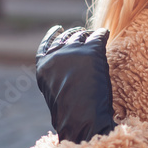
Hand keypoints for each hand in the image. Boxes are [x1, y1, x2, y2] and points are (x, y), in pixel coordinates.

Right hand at [35, 25, 116, 142]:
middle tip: (82, 32)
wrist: (82, 119)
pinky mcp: (91, 51)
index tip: (58, 29)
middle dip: (74, 34)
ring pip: (82, 36)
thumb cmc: (70, 115)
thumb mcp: (55, 95)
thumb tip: (67, 72)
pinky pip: (98, 36)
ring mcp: (73, 52)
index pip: (46, 44)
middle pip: (65, 37)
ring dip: (88, 34)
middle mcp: (55, 55)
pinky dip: (102, 34)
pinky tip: (105, 34)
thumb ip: (57, 78)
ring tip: (94, 34)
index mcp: (43, 67)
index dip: (53, 35)